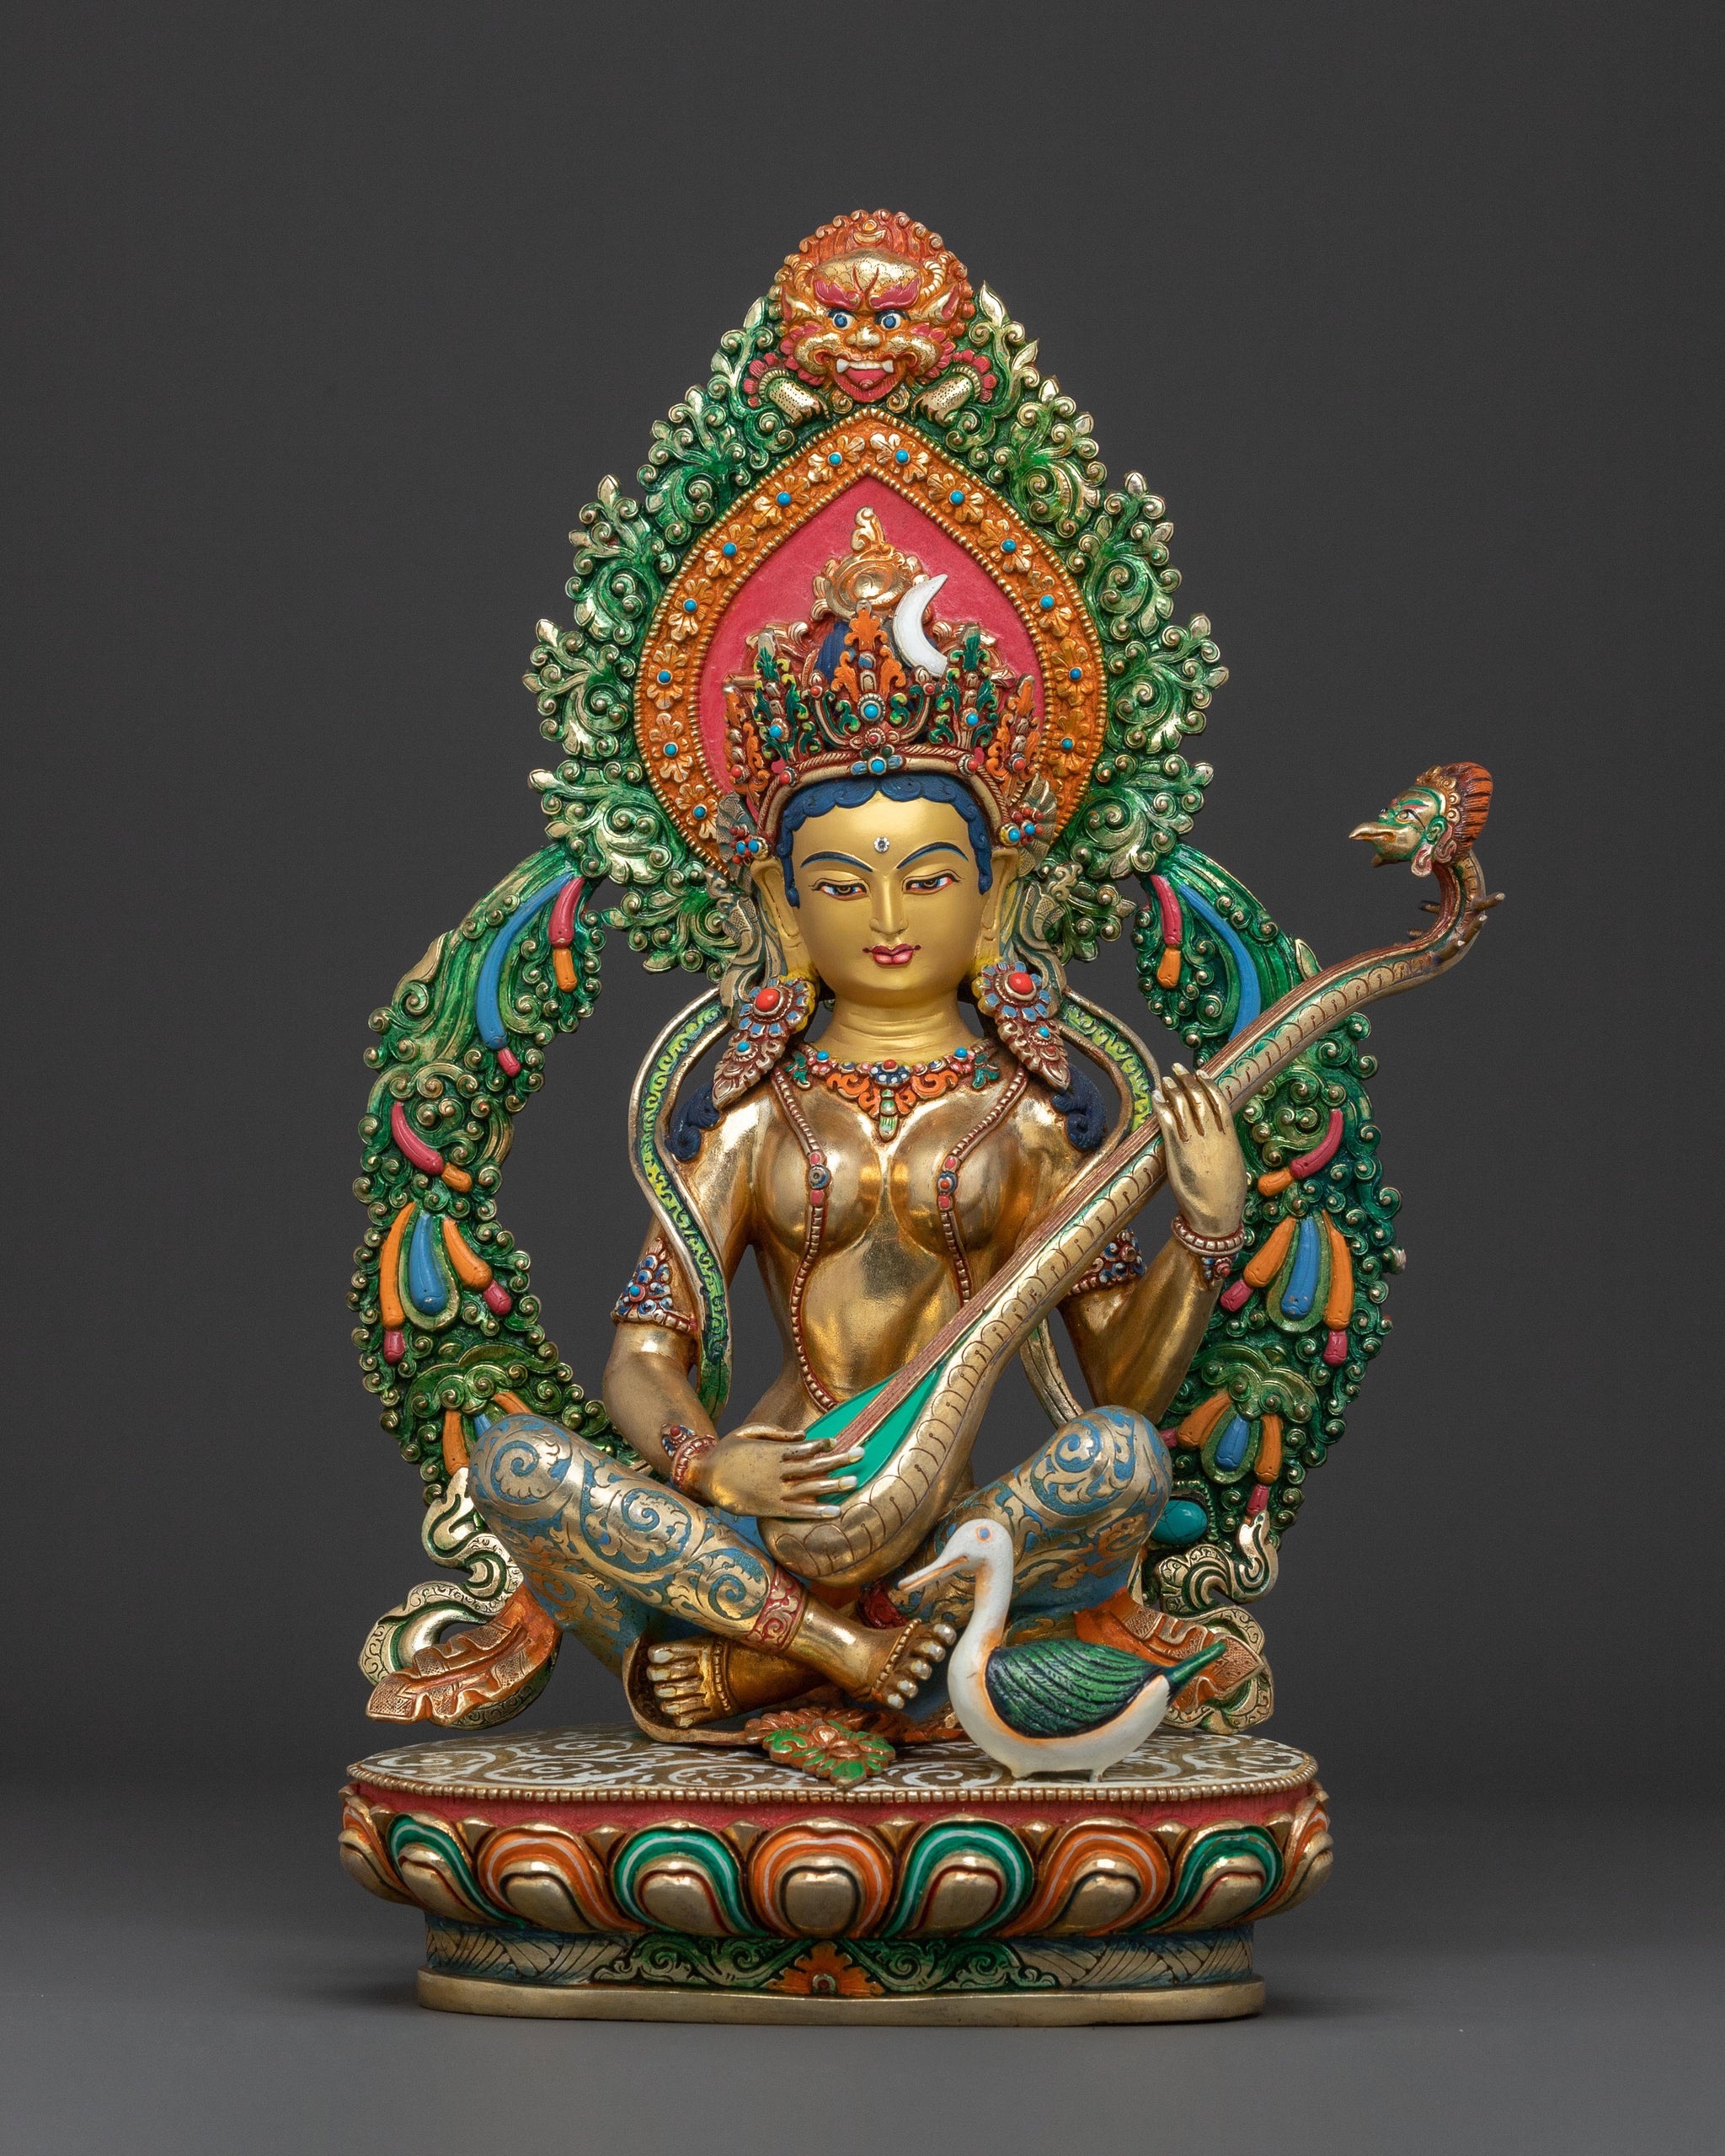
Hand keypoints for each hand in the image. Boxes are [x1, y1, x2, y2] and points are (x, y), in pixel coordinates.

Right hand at [689, 1424, 863, 1520]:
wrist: (704, 1476)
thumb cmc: (726, 1451)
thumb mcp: (747, 1431)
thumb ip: (775, 1431)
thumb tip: (804, 1434)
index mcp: (773, 1451)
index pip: (804, 1447)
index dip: (823, 1445)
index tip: (838, 1442)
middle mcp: (777, 1471)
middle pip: (814, 1465)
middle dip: (839, 1460)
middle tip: (861, 1455)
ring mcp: (775, 1491)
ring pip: (810, 1487)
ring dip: (833, 1485)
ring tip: (854, 1482)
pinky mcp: (770, 1508)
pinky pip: (798, 1511)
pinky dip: (817, 1511)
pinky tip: (834, 1511)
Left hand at [1154, 1063, 1246, 1238]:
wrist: (1216, 1215)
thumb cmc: (1226, 1195)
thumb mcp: (1234, 1166)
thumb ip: (1228, 1147)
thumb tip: (1224, 1137)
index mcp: (1229, 1138)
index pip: (1219, 1102)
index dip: (1209, 1084)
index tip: (1201, 1072)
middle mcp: (1213, 1137)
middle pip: (1200, 1100)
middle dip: (1187, 1081)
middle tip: (1177, 1068)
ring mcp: (1195, 1144)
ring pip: (1184, 1108)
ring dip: (1173, 1091)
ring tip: (1165, 1079)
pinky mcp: (1178, 1154)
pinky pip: (1168, 1124)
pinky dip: (1161, 1108)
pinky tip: (1155, 1098)